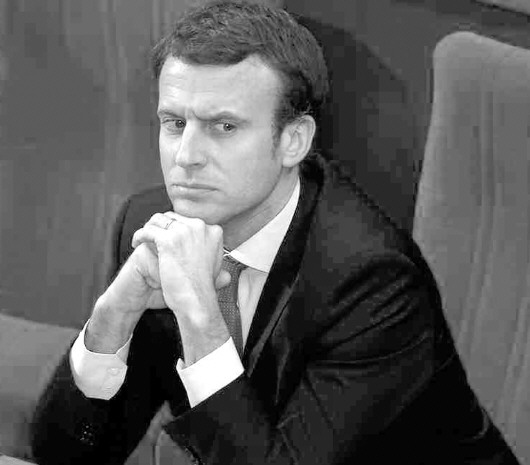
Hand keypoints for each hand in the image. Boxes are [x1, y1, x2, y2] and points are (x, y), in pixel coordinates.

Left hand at [131, 212, 231, 363]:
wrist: (197, 300)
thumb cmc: (202, 288)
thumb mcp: (212, 263)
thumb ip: (205, 249)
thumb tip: (197, 244)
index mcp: (214, 231)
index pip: (188, 221)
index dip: (175, 228)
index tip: (167, 238)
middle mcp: (201, 227)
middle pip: (173, 217)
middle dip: (161, 227)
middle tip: (152, 238)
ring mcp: (184, 232)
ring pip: (159, 220)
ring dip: (149, 228)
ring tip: (142, 238)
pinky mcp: (168, 240)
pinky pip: (148, 230)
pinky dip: (139, 235)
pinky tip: (136, 242)